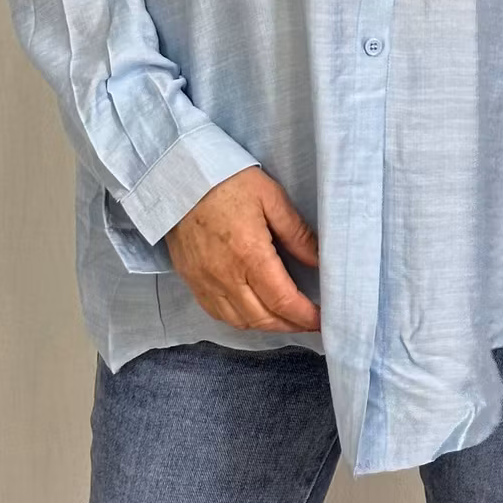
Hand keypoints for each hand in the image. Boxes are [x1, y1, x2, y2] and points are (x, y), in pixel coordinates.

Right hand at [164, 167, 321, 332]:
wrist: (181, 176)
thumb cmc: (228, 181)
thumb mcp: (271, 197)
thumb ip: (297, 233)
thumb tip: (319, 260)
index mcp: (250, 254)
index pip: (283, 301)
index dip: (305, 316)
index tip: (322, 320)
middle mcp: (226, 276)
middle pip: (263, 319)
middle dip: (290, 325)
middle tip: (308, 321)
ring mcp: (205, 281)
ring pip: (239, 322)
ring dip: (265, 325)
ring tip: (284, 318)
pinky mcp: (191, 279)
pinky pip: (216, 313)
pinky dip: (239, 319)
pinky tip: (251, 310)